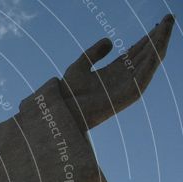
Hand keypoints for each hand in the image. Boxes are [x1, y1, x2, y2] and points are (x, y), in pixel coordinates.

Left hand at [61, 14, 174, 129]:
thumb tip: (110, 41)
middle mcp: (124, 78)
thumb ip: (94, 53)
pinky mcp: (131, 93)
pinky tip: (159, 42)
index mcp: (114, 72)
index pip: (136, 52)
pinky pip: (146, 72)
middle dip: (158, 35)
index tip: (157, 23)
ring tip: (167, 24)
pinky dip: (154, 57)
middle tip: (168, 17)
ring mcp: (128, 85)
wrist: (66, 110)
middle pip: (146, 53)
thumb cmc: (69, 93)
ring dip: (160, 41)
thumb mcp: (80, 66)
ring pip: (150, 59)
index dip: (146, 38)